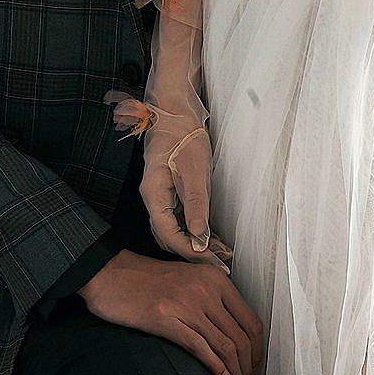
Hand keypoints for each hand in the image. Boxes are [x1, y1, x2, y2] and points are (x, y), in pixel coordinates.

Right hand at [79, 248, 262, 374]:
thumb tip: (233, 328)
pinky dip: (217, 369)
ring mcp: (188, 305)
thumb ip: (213, 297)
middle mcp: (206, 290)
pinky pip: (202, 349)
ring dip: (236, 371)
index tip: (255, 361)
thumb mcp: (190, 278)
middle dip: (249, 364)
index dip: (258, 347)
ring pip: (226, 346)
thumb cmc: (150, 279)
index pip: (251, 319)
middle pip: (242, 336)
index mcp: (215, 279)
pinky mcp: (168, 320)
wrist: (114, 274)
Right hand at [140, 124, 232, 267]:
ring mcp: (161, 197)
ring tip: (220, 252)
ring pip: (175, 230)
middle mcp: (153, 199)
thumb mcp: (195, 169)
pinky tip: (212, 236)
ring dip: (195, 242)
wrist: (176, 113)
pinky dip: (194, 230)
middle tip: (219, 262)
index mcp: (153, 194)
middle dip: (193, 252)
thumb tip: (199, 236)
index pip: (168, 234)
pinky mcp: (170, 193)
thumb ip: (196, 204)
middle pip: (169, 236)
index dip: (190, 251)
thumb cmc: (183, 135)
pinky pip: (180, 219)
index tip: (211, 260)